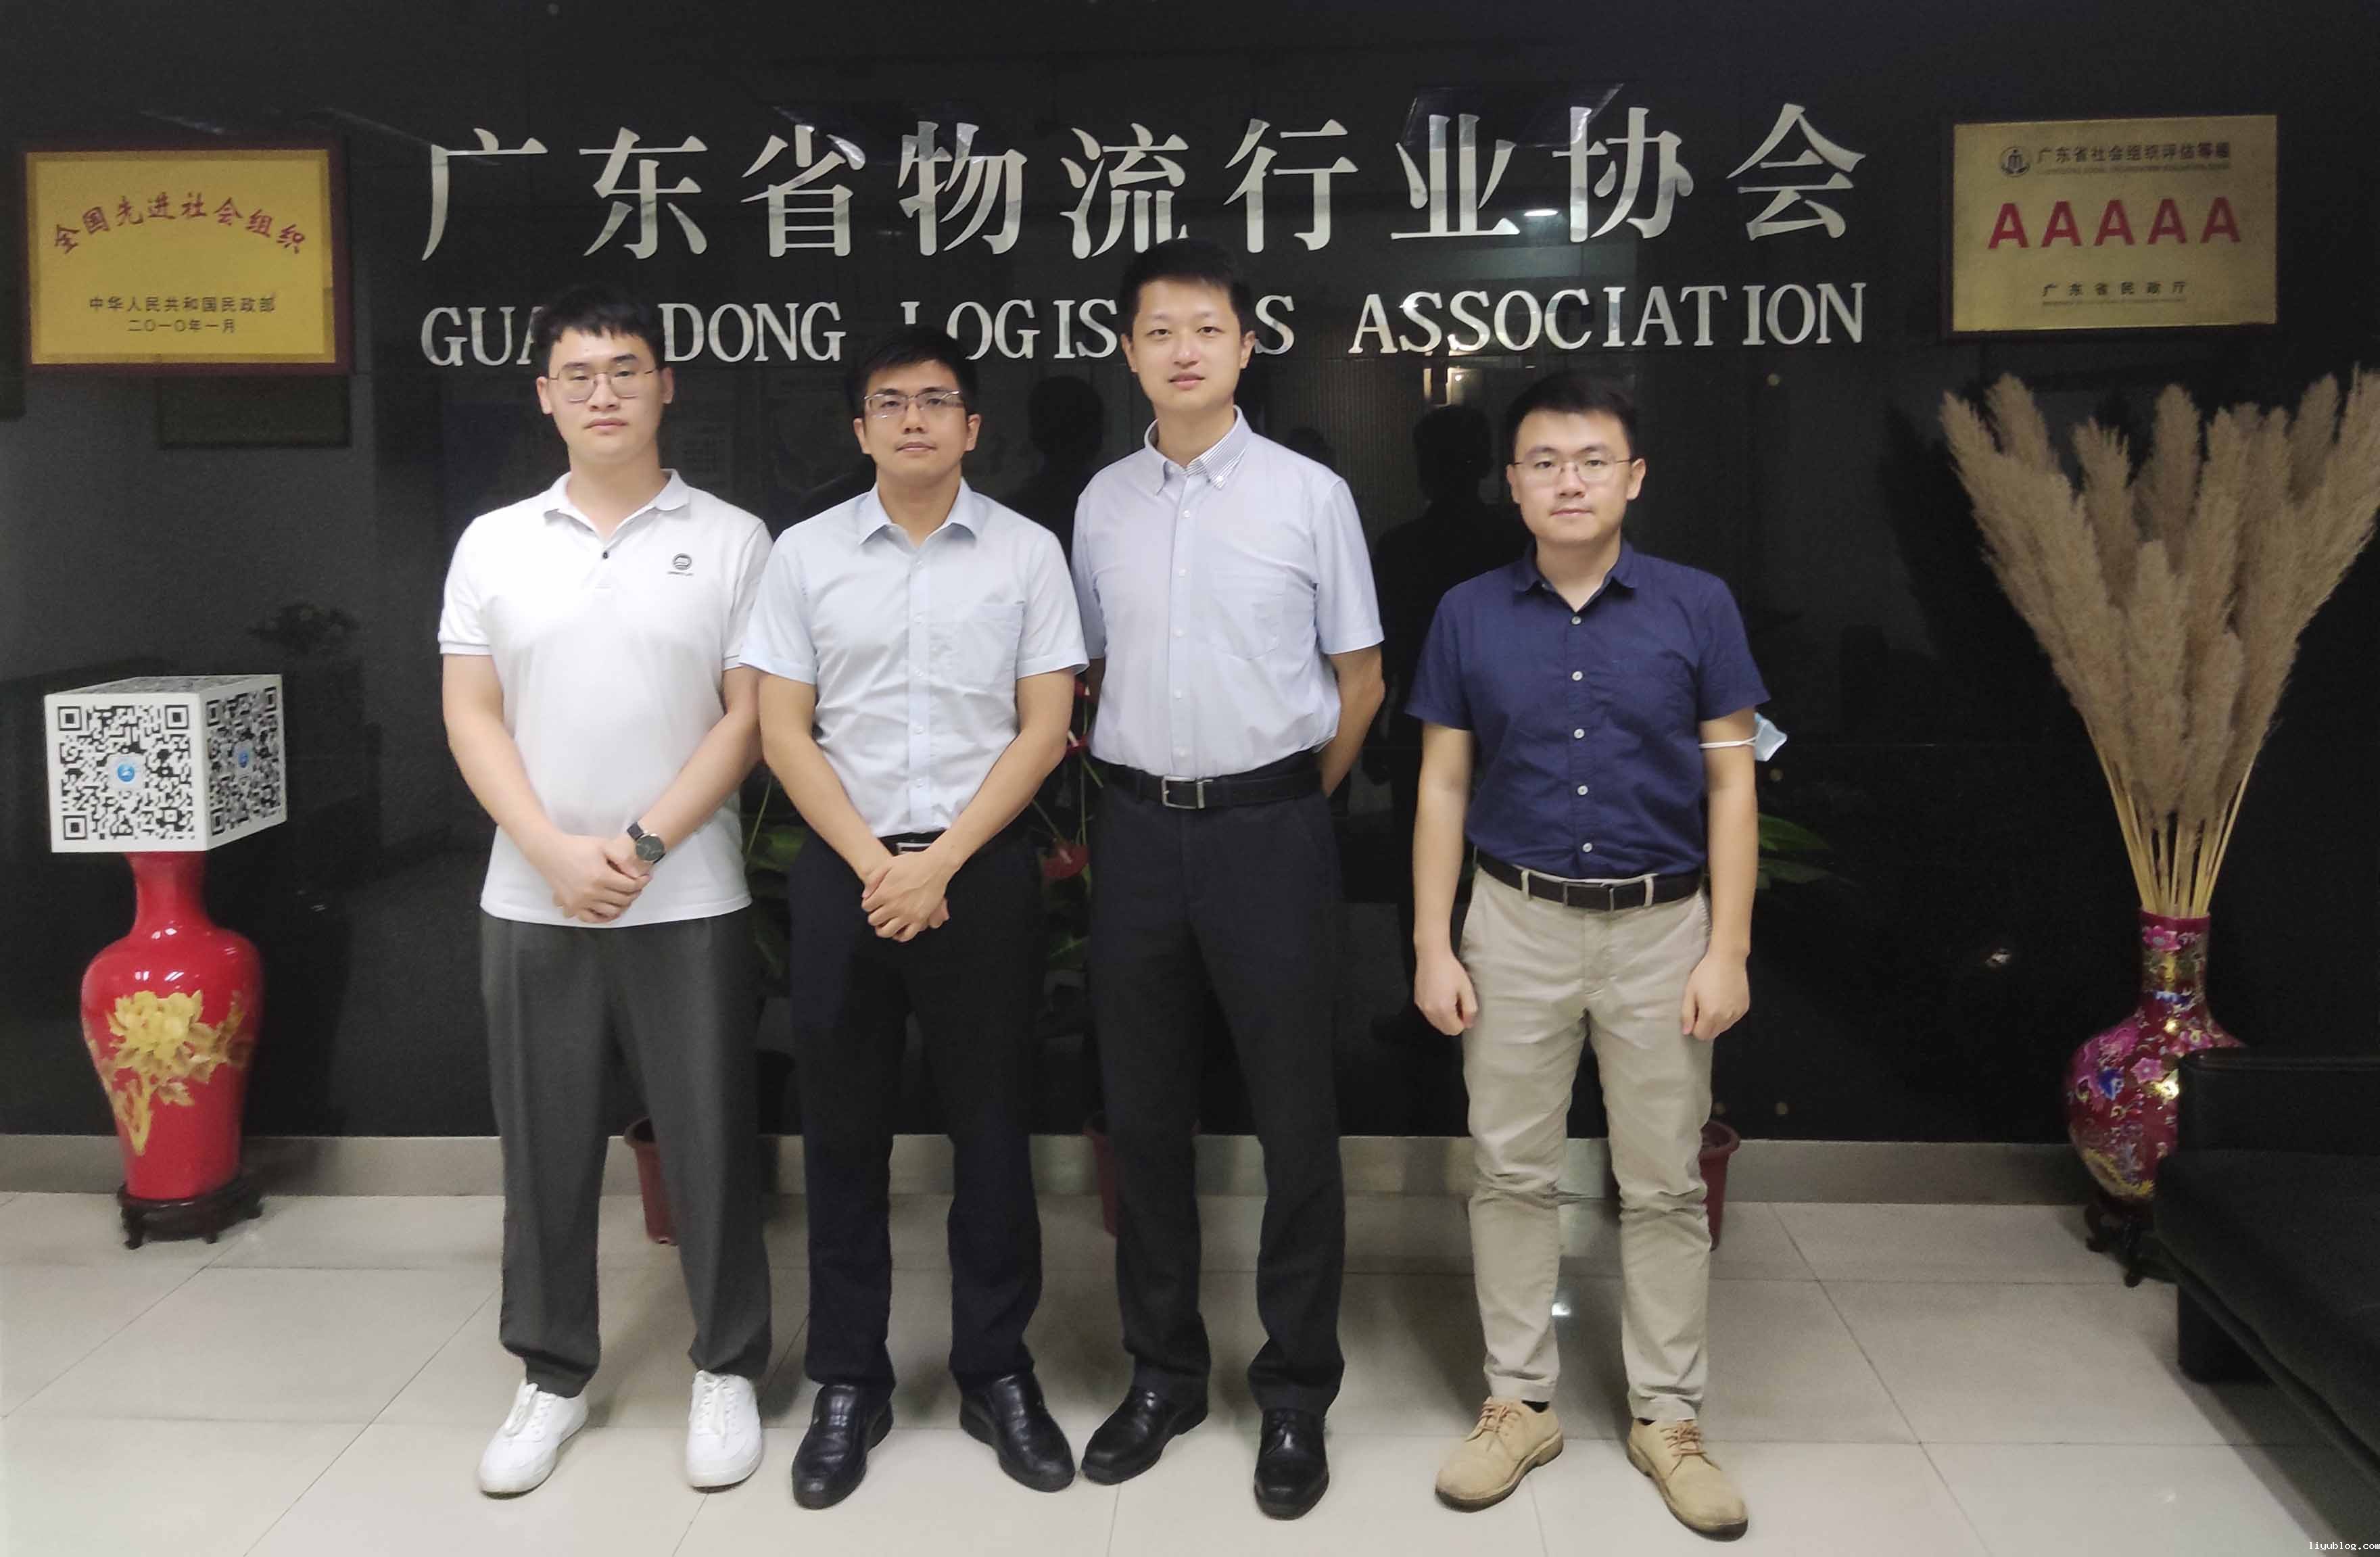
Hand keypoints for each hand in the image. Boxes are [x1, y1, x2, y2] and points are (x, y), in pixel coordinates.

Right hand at [526, 831, 647, 923]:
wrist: (549, 852)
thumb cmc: (577, 846)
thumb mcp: (603, 845)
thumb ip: (623, 858)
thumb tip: (637, 874)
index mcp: (601, 876)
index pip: (630, 886)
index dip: (642, 883)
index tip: (646, 878)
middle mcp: (592, 892)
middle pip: (623, 900)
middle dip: (634, 893)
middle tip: (637, 886)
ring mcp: (581, 902)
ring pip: (611, 911)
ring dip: (623, 905)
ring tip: (625, 896)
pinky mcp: (572, 906)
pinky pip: (592, 919)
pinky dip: (604, 917)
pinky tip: (610, 910)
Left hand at [862, 850, 954, 941]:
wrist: (936, 866)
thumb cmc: (913, 863)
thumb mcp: (888, 864)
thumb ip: (873, 879)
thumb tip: (865, 896)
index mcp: (884, 893)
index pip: (867, 907)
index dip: (867, 904)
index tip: (871, 903)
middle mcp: (894, 906)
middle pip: (874, 920)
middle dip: (873, 917)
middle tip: (877, 913)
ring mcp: (907, 914)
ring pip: (887, 931)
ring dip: (882, 929)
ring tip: (883, 926)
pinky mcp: (920, 918)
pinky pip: (907, 935)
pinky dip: (900, 936)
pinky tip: (898, 931)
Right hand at [1413, 946, 1478, 1035]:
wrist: (1432, 956)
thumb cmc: (1451, 970)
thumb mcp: (1466, 989)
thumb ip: (1470, 1009)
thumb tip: (1469, 1024)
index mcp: (1443, 1009)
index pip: (1455, 1030)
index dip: (1463, 1022)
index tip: (1464, 1008)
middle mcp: (1430, 1011)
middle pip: (1445, 1030)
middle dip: (1454, 1022)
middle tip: (1458, 1005)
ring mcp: (1422, 1007)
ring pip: (1436, 1024)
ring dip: (1445, 1019)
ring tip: (1449, 1000)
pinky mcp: (1417, 1001)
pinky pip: (1429, 1015)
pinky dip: (1436, 1013)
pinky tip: (1440, 997)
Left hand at [1680, 952, 1748, 1041]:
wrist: (1728, 959)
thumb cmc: (1705, 973)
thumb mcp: (1690, 992)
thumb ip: (1687, 1014)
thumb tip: (1686, 1031)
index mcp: (1710, 1015)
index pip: (1701, 1035)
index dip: (1695, 1028)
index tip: (1693, 1016)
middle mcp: (1726, 1018)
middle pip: (1713, 1034)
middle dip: (1705, 1027)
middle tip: (1701, 1010)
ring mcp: (1737, 1013)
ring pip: (1724, 1028)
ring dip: (1716, 1023)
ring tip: (1713, 1004)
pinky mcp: (1744, 1008)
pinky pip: (1733, 1020)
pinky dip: (1727, 1016)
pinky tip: (1724, 1001)